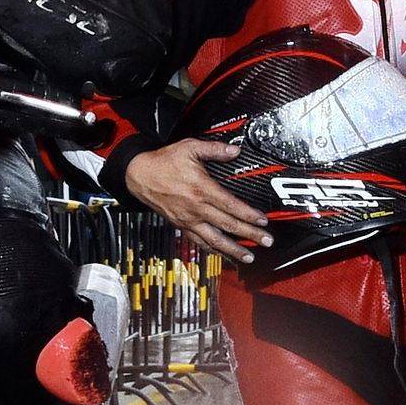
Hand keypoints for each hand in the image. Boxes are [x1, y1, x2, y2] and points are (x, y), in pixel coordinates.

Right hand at [124, 139, 270, 263]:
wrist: (139, 175)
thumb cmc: (164, 162)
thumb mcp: (190, 148)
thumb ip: (214, 149)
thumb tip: (235, 150)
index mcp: (201, 189)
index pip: (231, 206)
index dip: (249, 215)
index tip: (263, 220)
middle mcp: (196, 208)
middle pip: (228, 225)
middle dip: (250, 234)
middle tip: (267, 241)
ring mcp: (188, 220)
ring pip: (214, 239)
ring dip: (233, 249)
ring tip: (248, 256)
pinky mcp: (180, 225)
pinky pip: (198, 242)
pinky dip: (212, 250)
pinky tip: (222, 255)